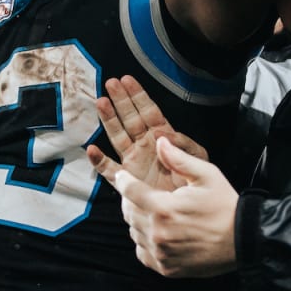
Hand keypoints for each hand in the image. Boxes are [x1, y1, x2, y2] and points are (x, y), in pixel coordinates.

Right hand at [85, 75, 206, 191]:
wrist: (190, 210)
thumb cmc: (196, 184)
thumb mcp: (199, 160)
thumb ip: (185, 145)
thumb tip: (164, 135)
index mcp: (163, 137)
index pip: (149, 111)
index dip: (138, 96)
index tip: (127, 80)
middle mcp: (146, 145)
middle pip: (130, 118)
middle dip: (121, 100)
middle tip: (110, 83)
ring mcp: (134, 160)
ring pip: (118, 136)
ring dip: (109, 120)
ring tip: (100, 102)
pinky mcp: (127, 179)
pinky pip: (110, 170)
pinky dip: (99, 161)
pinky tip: (91, 150)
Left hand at [98, 136, 237, 277]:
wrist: (244, 240)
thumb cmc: (225, 205)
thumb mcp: (206, 175)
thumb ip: (179, 159)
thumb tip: (159, 141)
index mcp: (164, 208)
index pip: (129, 191)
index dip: (123, 180)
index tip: (123, 177)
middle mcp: (158, 233)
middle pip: (128, 212)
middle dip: (131, 200)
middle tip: (143, 194)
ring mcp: (161, 253)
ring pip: (134, 232)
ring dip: (139, 221)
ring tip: (155, 213)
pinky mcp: (166, 268)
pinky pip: (142, 252)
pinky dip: (145, 242)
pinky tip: (159, 233)